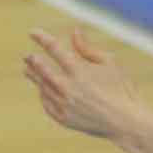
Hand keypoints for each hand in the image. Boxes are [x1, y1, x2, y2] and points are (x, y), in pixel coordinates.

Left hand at [22, 27, 152, 145]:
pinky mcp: (64, 119)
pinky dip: (43, 95)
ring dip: (34, 77)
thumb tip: (74, 32)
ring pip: (43, 87)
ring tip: (28, 70)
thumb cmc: (120, 88)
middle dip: (33, 61)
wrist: (125, 121)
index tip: (32, 32)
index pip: (54, 48)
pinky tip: (42, 90)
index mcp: (79, 70)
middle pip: (42, 69)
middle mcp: (68, 87)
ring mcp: (64, 104)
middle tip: (27, 56)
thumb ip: (87, 48)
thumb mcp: (109, 62)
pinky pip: (47, 104)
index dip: (42, 38)